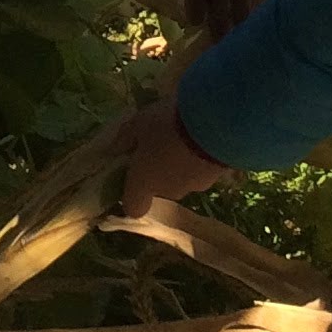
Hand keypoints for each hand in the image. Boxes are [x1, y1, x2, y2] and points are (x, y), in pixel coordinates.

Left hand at [119, 96, 235, 214]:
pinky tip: (202, 135)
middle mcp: (169, 192)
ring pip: (183, 179)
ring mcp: (196, 186)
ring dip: (182, 164)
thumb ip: (124, 139)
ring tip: (185, 135)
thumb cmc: (166, 125)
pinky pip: (203, 170)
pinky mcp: (218, 177)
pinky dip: (200, 158)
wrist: (215, 125)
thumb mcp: (138, 123)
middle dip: (159, 170)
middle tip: (160, 144)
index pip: (134, 208)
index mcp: (144, 183)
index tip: (132, 174)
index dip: (133, 195)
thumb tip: (113, 150)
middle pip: (160, 189)